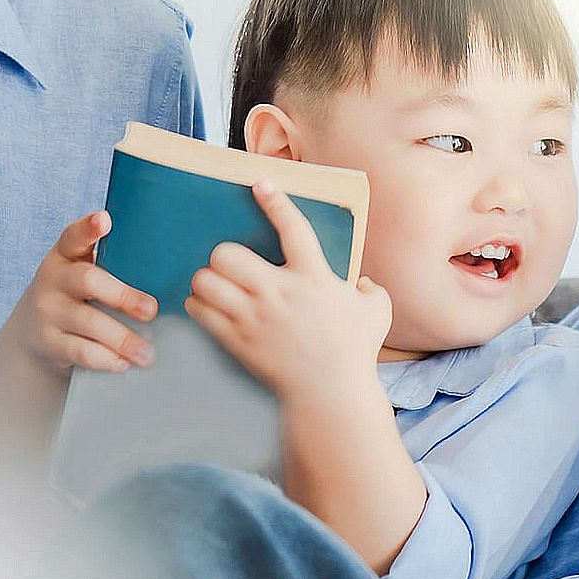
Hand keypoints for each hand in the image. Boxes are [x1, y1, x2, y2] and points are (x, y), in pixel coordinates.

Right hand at [0, 211, 158, 374]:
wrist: (33, 333)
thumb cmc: (77, 294)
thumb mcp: (83, 270)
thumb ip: (114, 261)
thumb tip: (173, 260)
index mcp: (66, 254)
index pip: (74, 236)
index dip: (88, 227)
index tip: (105, 220)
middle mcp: (53, 279)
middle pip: (88, 281)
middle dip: (122, 295)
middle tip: (152, 310)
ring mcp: (47, 312)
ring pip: (88, 322)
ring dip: (122, 338)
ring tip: (148, 353)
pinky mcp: (48, 342)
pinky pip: (79, 351)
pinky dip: (104, 359)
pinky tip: (124, 363)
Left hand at [186, 180, 390, 400]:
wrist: (331, 394)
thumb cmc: (355, 351)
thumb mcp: (377, 311)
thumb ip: (371, 289)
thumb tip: (360, 283)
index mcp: (314, 278)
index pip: (293, 230)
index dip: (275, 203)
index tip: (259, 184)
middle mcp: (280, 293)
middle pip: (228, 254)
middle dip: (225, 254)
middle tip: (233, 265)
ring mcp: (255, 317)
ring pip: (207, 281)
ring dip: (207, 279)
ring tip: (216, 284)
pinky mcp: (237, 340)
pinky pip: (201, 311)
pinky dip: (200, 304)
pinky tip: (209, 305)